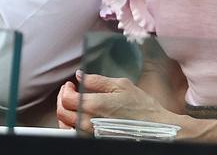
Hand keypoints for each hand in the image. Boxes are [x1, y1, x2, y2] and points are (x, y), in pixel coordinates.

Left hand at [56, 72, 184, 132]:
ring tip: (72, 104)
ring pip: (65, 125)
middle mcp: (89, 122)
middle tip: (70, 91)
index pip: (67, 98)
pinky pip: (73, 135)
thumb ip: (97, 80)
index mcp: (95, 105)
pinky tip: (77, 118)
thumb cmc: (141, 107)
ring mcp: (90, 134)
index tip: (71, 84)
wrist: (154, 127)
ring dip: (65, 112)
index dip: (66, 89)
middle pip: (62, 111)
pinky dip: (70, 125)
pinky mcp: (94, 140)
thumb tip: (80, 75)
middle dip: (62, 99)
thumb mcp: (121, 85)